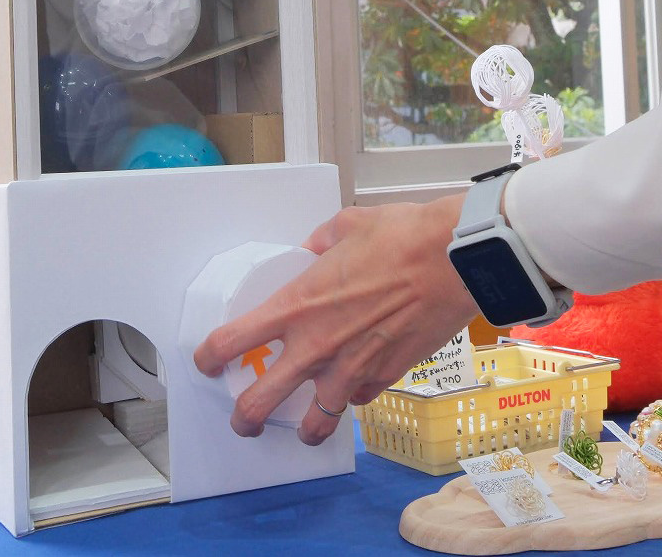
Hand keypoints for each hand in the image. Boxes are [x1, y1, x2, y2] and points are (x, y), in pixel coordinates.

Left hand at [192, 193, 478, 445]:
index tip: (207, 361)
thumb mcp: (346, 227)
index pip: (232, 341)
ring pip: (315, 422)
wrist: (454, 261)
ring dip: (305, 431)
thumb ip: (321, 243)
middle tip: (243, 420)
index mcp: (296, 305)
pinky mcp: (386, 377)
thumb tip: (316, 250)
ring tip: (303, 434)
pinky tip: (355, 391)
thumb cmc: (402, 237)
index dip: (209, 357)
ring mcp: (351, 368)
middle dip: (244, 417)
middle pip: (259, 401)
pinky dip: (354, 399)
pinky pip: (360, 400)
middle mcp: (316, 345)